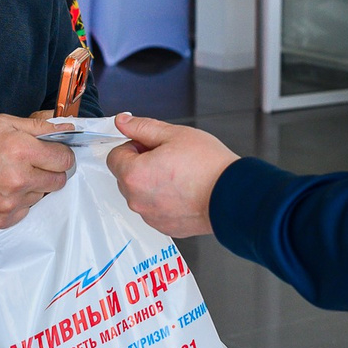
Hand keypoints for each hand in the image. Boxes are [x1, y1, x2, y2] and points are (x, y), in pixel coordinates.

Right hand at [0, 115, 74, 228]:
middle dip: (50, 171)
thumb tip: (68, 129)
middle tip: (32, 165)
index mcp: (22, 150)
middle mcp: (19, 179)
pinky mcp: (1, 220)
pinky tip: (0, 190)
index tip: (53, 154)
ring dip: (32, 187)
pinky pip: (23, 212)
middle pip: (58, 181)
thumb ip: (38, 127)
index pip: (64, 159)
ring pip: (40, 196)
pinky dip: (17, 202)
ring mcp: (10, 203)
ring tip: (9, 176)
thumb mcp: (2, 123)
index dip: (61, 154)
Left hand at [105, 114, 238, 238]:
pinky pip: (155, 209)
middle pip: (125, 176)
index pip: (114, 156)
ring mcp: (150, 216)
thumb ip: (142, 127)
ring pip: (140, 193)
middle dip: (141, 164)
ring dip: (152, 183)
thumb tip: (122, 122)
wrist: (233, 195)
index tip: (150, 145)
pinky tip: (184, 191)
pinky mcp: (164, 226)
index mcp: (134, 174)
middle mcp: (137, 199)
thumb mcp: (174, 134)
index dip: (132, 146)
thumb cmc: (208, 166)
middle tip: (168, 158)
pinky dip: (164, 200)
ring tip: (179, 175)